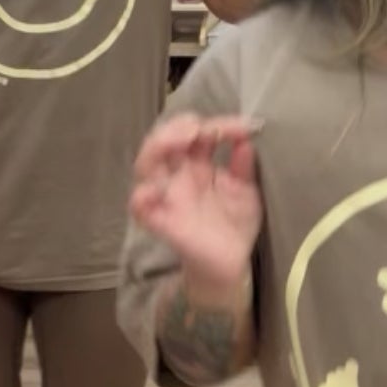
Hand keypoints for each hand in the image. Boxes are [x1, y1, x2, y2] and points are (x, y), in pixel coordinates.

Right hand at [129, 114, 262, 288]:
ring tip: (182, 139)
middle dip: (176, 127)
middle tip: (199, 127)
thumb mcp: (246, 191)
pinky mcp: (163, 222)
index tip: (244, 127)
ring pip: (145, 165)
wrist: (231, 263)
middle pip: (161, 141)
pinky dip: (142, 197)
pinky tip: (156, 189)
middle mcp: (178, 176)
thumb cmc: (235, 223)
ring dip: (158, 146)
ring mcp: (167, 197)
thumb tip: (246, 140)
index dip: (216, 124)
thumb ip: (244, 167)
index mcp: (197, 165)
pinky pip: (140, 209)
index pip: (196, 134)